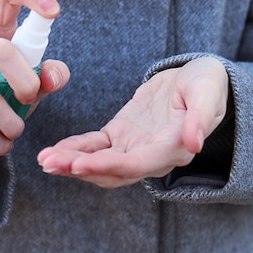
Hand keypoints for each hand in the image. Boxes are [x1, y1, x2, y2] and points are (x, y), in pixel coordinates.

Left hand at [37, 57, 228, 187]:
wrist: (199, 81)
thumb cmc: (207, 85)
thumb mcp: (208, 93)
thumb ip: (202, 118)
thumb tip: (194, 144)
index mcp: (172, 149)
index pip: (135, 165)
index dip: (106, 166)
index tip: (78, 165)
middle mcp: (150, 156)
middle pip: (111, 170)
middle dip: (78, 169)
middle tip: (48, 163)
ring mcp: (134, 147)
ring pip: (99, 162)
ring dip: (71, 163)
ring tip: (44, 159)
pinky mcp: (122, 135)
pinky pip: (96, 145)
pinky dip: (75, 148)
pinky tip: (54, 149)